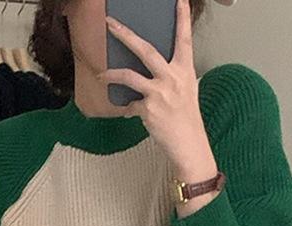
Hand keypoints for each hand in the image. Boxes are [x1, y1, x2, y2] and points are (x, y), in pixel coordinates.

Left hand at [98, 0, 216, 179]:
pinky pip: (131, 105)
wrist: (189, 145)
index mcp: (185, 70)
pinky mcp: (148, 110)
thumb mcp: (186, 91)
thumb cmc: (187, 119)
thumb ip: (172, 77)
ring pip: (129, 75)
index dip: (181, 19)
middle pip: (145, 50)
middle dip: (125, 34)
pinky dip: (129, 109)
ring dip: (112, 73)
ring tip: (102, 74)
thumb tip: (153, 70)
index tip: (178, 1)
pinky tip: (132, 113)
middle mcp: (172, 78)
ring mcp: (160, 93)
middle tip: (110, 23)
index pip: (184, 39)